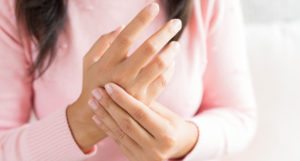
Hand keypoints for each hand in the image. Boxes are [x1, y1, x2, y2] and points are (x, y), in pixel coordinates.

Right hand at [67, 2, 181, 151]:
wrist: (97, 114)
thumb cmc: (92, 81)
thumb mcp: (89, 60)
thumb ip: (102, 42)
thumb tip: (122, 26)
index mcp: (107, 62)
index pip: (127, 36)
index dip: (141, 20)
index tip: (154, 6)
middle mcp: (121, 75)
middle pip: (148, 49)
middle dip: (165, 32)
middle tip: (176, 22)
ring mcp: (134, 89)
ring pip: (160, 65)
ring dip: (171, 51)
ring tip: (176, 43)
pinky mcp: (144, 100)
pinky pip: (163, 80)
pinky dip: (170, 68)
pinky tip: (172, 61)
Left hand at [89, 83, 198, 159]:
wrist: (178, 146)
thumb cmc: (173, 124)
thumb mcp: (166, 113)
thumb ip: (147, 104)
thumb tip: (126, 84)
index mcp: (166, 134)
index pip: (140, 113)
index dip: (123, 99)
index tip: (109, 85)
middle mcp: (155, 149)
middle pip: (127, 123)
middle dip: (110, 105)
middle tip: (96, 90)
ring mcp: (144, 157)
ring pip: (119, 133)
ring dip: (104, 116)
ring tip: (93, 101)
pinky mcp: (135, 159)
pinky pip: (118, 141)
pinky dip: (106, 128)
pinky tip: (97, 116)